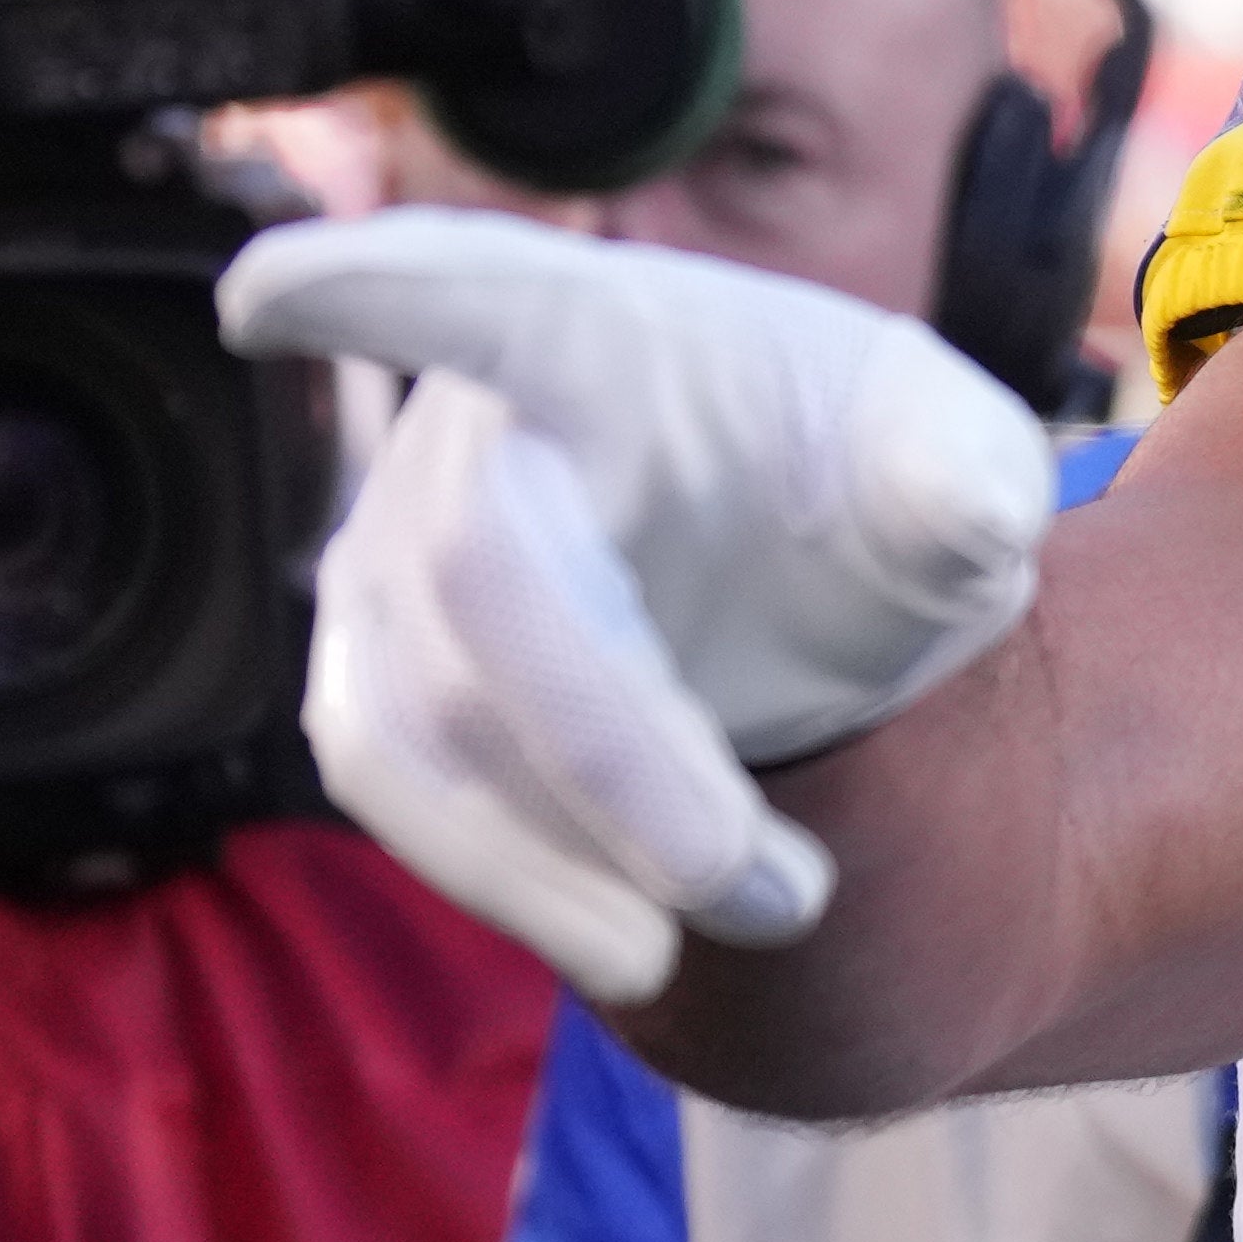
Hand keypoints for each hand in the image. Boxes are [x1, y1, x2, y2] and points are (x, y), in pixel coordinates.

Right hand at [220, 213, 1051, 1002]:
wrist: (805, 573)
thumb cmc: (861, 482)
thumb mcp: (950, 458)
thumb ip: (965, 478)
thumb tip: (973, 516)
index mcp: (600, 332)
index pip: (477, 291)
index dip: (371, 288)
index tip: (269, 295)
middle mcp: (467, 430)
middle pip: (486, 587)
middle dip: (616, 760)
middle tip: (768, 893)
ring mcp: (397, 552)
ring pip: (411, 720)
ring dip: (544, 856)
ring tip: (696, 953)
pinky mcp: (377, 672)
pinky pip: (397, 785)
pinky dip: (506, 872)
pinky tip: (627, 932)